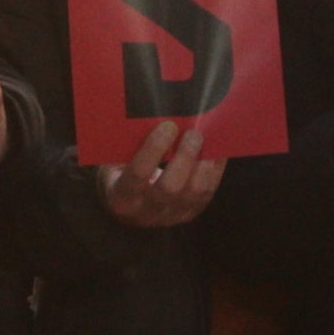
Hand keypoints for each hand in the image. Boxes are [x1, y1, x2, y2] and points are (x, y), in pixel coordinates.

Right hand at [97, 120, 225, 227]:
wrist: (126, 207)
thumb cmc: (119, 174)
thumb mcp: (116, 162)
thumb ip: (132, 146)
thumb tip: (161, 117)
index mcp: (121, 197)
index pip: (138, 173)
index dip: (154, 148)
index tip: (168, 126)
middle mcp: (146, 212)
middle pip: (171, 187)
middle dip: (186, 156)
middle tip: (193, 133)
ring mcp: (170, 217)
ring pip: (194, 192)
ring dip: (204, 163)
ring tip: (206, 140)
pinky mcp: (188, 214)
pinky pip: (207, 193)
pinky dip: (215, 170)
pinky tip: (217, 151)